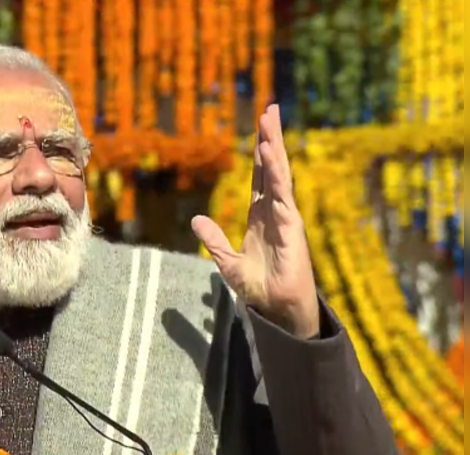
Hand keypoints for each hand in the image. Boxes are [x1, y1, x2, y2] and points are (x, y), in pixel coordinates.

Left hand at [191, 104, 320, 338]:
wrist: (276, 310)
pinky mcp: (291, 226)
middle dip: (270, 138)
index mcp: (260, 216)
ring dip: (274, 146)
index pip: (260, 177)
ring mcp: (285, 216)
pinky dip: (276, 172)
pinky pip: (282, 193)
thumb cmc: (259, 288)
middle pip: (272, 167)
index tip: (259, 129)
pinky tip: (270, 152)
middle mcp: (274, 211)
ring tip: (270, 119)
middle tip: (270, 108)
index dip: (259, 153)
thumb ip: (214, 240)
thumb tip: (197, 219)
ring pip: (279, 174)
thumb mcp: (227, 261)